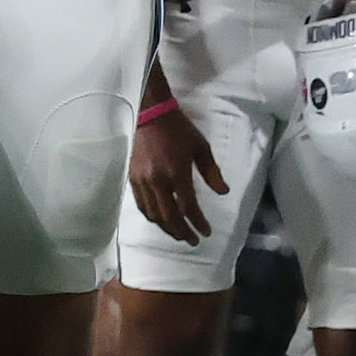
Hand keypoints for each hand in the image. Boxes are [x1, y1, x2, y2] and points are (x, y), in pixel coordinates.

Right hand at [128, 107, 227, 244]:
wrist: (150, 114)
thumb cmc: (178, 130)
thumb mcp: (201, 148)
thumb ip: (212, 172)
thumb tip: (222, 192)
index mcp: (176, 173)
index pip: (188, 207)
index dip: (198, 223)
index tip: (206, 232)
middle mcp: (157, 180)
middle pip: (169, 216)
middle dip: (182, 231)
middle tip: (193, 240)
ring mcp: (142, 180)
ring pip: (153, 213)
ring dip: (167, 227)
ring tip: (178, 233)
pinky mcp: (132, 178)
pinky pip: (141, 204)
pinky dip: (152, 216)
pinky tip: (160, 219)